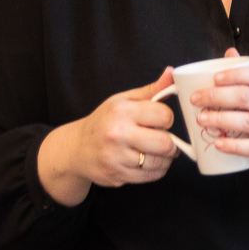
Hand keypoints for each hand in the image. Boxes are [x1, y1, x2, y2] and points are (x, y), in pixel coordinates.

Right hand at [37, 70, 179, 204]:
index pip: (164, 116)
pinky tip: (150, 162)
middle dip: (170, 143)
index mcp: (121, 111)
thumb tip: (172, 72)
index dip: (167, 119)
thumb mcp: (123, 101)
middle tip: (164, 140)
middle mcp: (117, 134)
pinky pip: (150, 176)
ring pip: (159, 162)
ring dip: (165, 159)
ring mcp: (116, 157)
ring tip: (159, 152)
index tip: (161, 121)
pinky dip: (157, 171)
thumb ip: (151, 90)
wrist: (76, 149)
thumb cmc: (104, 122)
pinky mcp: (116, 175)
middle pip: (165, 143)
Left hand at [191, 49, 248, 180]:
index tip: (215, 77)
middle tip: (196, 99)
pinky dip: (234, 146)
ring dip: (221, 119)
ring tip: (201, 119)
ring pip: (248, 121)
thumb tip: (230, 54)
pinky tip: (219, 143)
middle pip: (247, 97)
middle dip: (217, 96)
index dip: (236, 74)